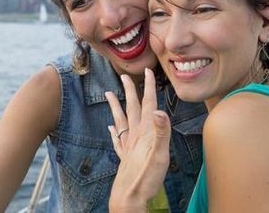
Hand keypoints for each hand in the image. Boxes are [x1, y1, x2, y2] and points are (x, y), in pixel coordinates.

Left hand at [105, 69, 170, 211]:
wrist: (129, 197)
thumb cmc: (146, 178)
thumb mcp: (160, 154)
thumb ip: (161, 132)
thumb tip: (159, 110)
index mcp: (144, 132)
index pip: (148, 104)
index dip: (148, 87)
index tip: (148, 71)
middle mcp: (134, 136)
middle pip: (132, 108)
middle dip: (129, 91)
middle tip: (124, 76)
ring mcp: (128, 146)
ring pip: (120, 121)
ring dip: (116, 106)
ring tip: (108, 94)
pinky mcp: (125, 157)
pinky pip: (118, 140)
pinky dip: (114, 132)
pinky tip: (111, 129)